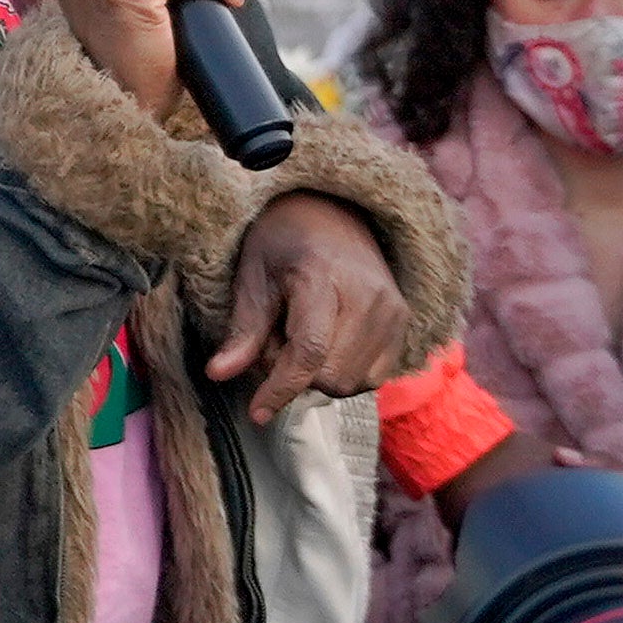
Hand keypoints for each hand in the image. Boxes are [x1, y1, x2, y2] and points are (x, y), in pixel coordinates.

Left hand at [210, 196, 416, 422]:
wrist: (332, 210)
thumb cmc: (283, 239)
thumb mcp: (251, 273)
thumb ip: (243, 328)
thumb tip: (218, 375)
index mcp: (324, 276)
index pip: (309, 351)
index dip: (281, 389)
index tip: (256, 413)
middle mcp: (368, 296)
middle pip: (330, 375)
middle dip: (293, 375)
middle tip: (273, 340)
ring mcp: (393, 310)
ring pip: (352, 382)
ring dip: (318, 376)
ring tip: (300, 335)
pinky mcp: (404, 322)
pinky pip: (372, 377)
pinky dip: (342, 372)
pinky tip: (326, 341)